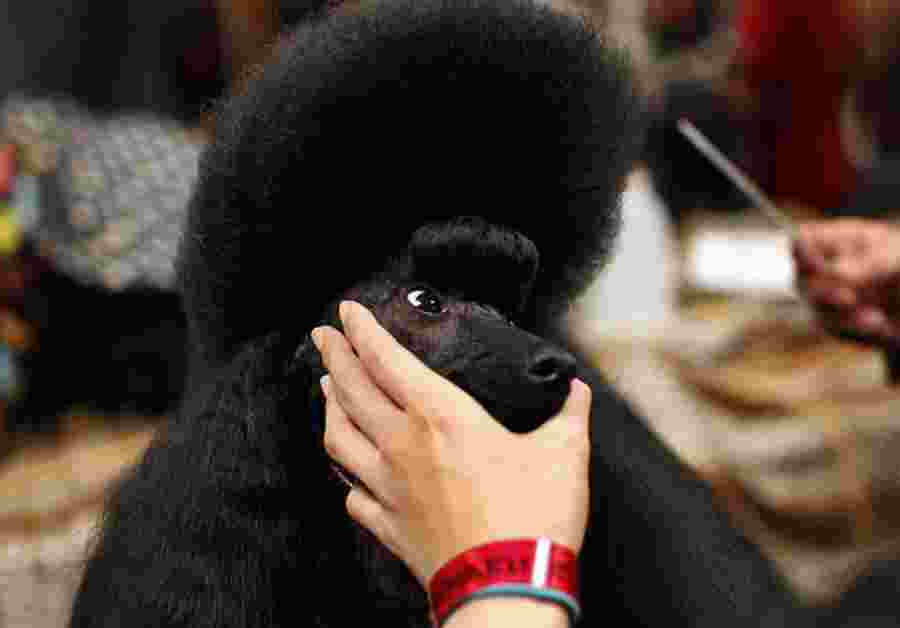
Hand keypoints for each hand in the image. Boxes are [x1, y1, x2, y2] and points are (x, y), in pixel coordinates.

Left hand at [311, 300, 591, 588]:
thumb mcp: (564, 454)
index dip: (363, 330)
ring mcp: (389, 488)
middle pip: (352, 391)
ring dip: (329, 407)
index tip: (347, 310)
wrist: (504, 590)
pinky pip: (354, 495)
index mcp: (441, 417)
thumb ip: (569, 415)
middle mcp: (403, 446)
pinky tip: (350, 473)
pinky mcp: (390, 526)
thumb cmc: (532, 518)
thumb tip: (577, 390)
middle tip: (322, 335)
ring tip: (325, 389)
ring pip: (340, 438)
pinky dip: (347, 476)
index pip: (387, 360)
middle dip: (334, 356)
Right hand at [793, 219, 899, 345]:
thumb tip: (837, 273)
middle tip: (849, 298)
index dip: (801, 251)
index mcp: (835, 241)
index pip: (802, 240)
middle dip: (824, 292)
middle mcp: (822, 270)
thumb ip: (871, 264)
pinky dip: (858, 330)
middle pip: (802, 280)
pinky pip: (836, 330)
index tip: (816, 262)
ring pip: (817, 310)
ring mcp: (827, 300)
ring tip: (877, 318)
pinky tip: (881, 324)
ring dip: (845, 316)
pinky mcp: (837, 325)